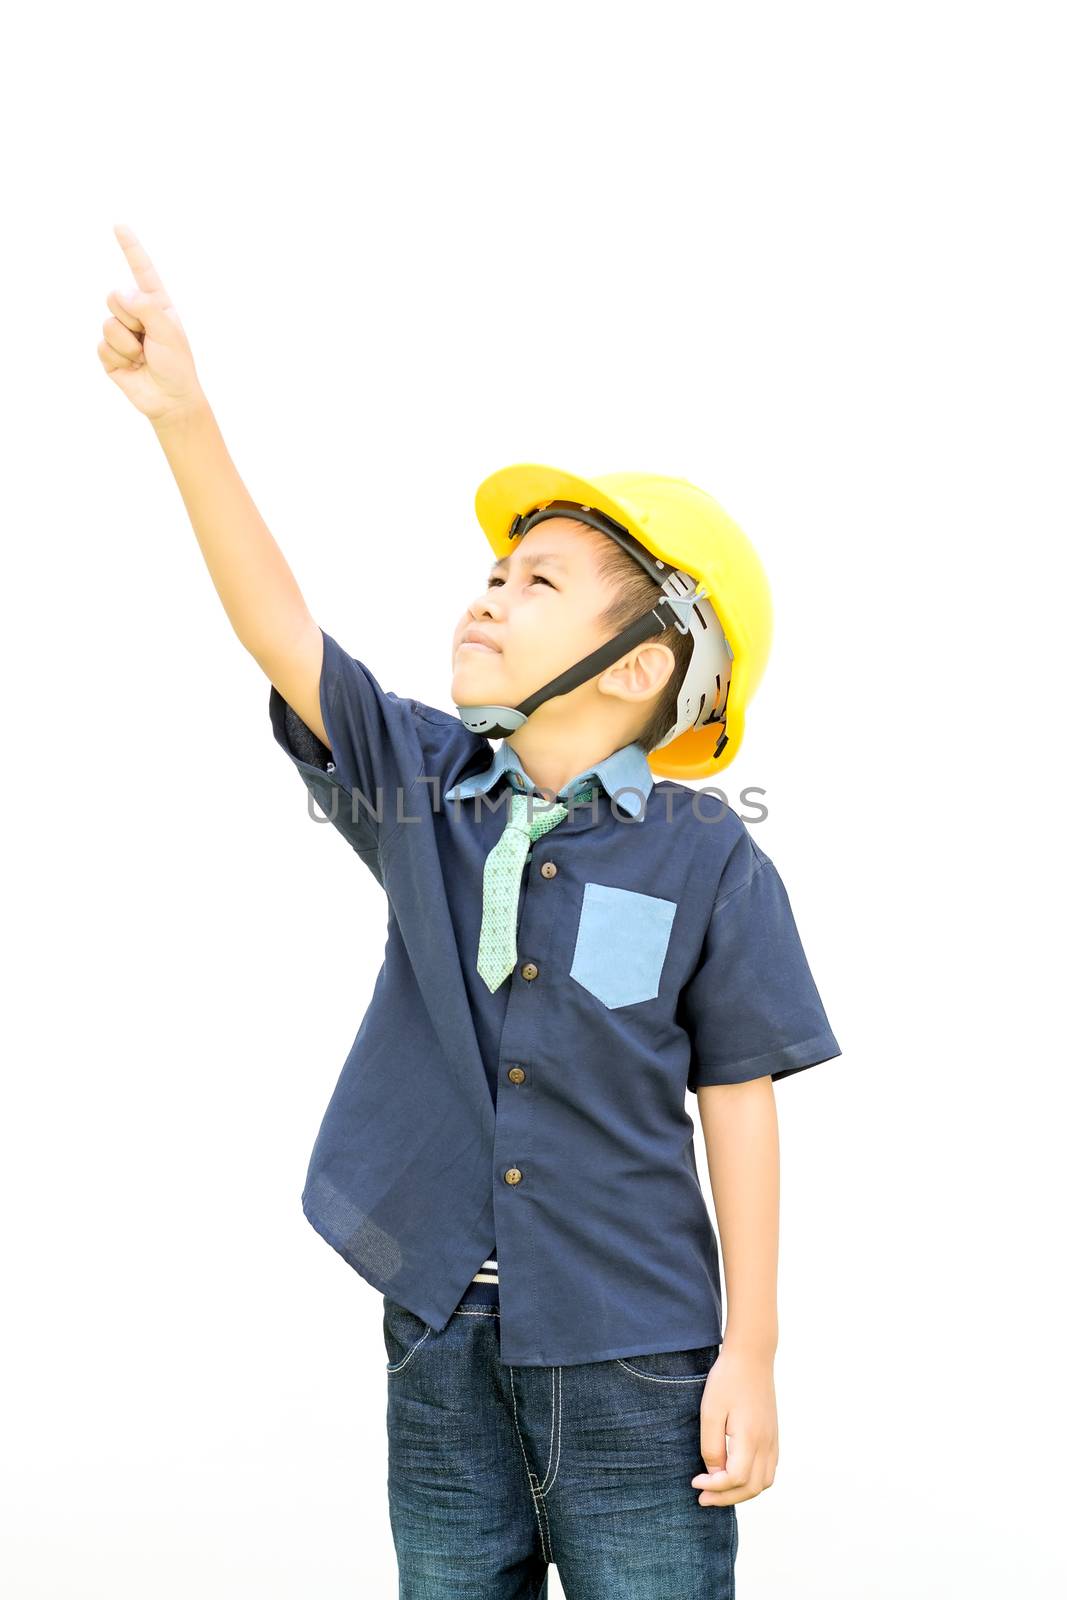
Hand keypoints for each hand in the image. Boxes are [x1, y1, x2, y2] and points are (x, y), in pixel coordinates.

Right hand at [98, 223, 205, 426]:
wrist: (170, 401)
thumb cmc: (177, 366)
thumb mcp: (169, 332)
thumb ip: (146, 307)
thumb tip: (120, 292)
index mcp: (156, 304)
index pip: (141, 271)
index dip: (130, 249)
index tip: (119, 226)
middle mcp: (137, 314)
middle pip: (115, 297)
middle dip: (131, 318)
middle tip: (147, 339)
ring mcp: (121, 333)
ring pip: (108, 323)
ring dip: (127, 344)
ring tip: (143, 356)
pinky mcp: (109, 353)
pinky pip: (102, 345)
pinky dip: (118, 357)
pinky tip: (132, 367)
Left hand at [692, 1340, 778, 1505]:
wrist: (752, 1355)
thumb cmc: (727, 1380)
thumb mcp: (710, 1411)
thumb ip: (712, 1447)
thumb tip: (715, 1474)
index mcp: (750, 1438)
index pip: (736, 1479)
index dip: (714, 1488)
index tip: (695, 1483)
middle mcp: (766, 1444)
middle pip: (752, 1488)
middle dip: (726, 1498)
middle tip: (702, 1498)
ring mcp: (773, 1440)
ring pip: (764, 1482)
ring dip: (741, 1493)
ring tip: (718, 1491)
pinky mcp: (773, 1435)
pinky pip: (769, 1470)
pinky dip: (753, 1481)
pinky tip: (735, 1475)